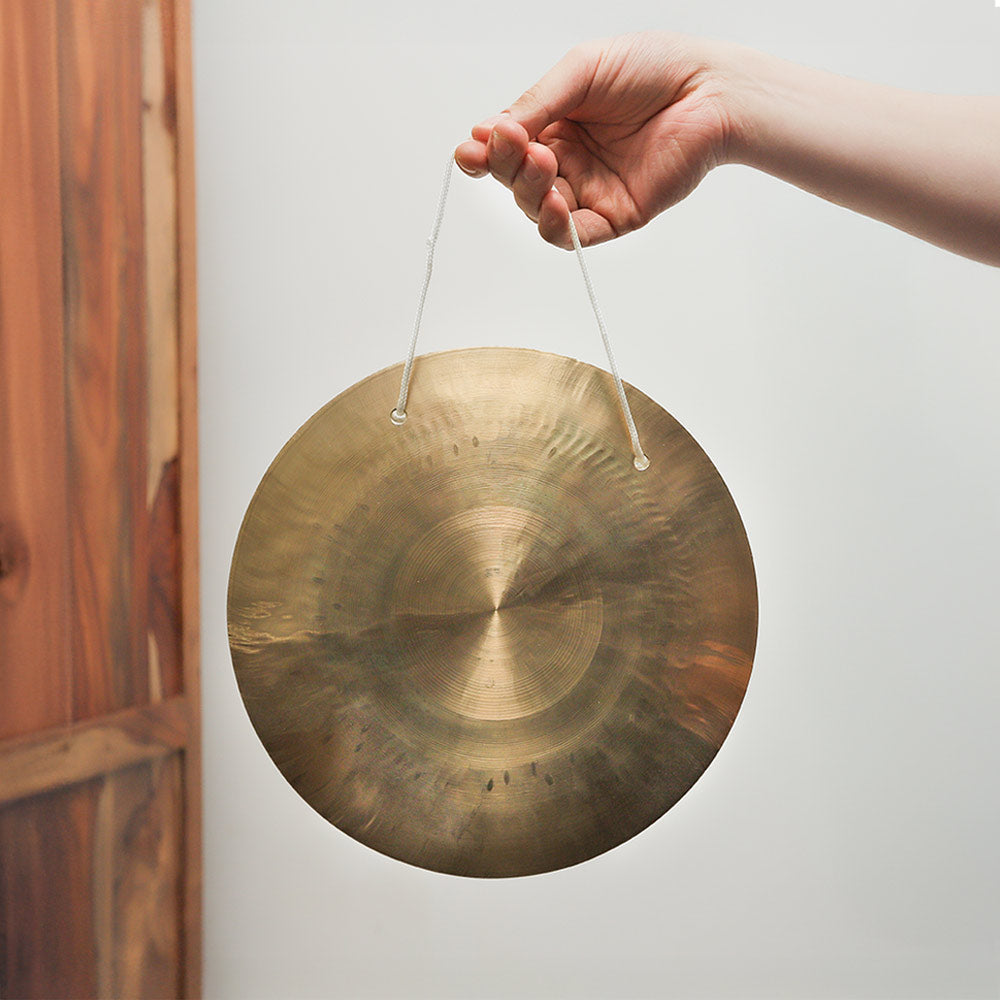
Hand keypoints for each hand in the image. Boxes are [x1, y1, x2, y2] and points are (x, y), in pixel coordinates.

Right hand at [454, 32, 733, 247]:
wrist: (709, 89)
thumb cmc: (653, 68)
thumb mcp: (582, 71)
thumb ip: (537, 103)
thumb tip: (488, 131)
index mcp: (554, 125)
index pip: (507, 148)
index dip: (483, 151)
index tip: (471, 146)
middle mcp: (568, 162)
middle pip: (515, 181)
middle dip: (505, 166)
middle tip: (514, 143)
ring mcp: (589, 191)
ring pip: (538, 210)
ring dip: (528, 192)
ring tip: (542, 162)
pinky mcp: (615, 216)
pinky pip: (575, 236)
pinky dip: (556, 227)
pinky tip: (555, 204)